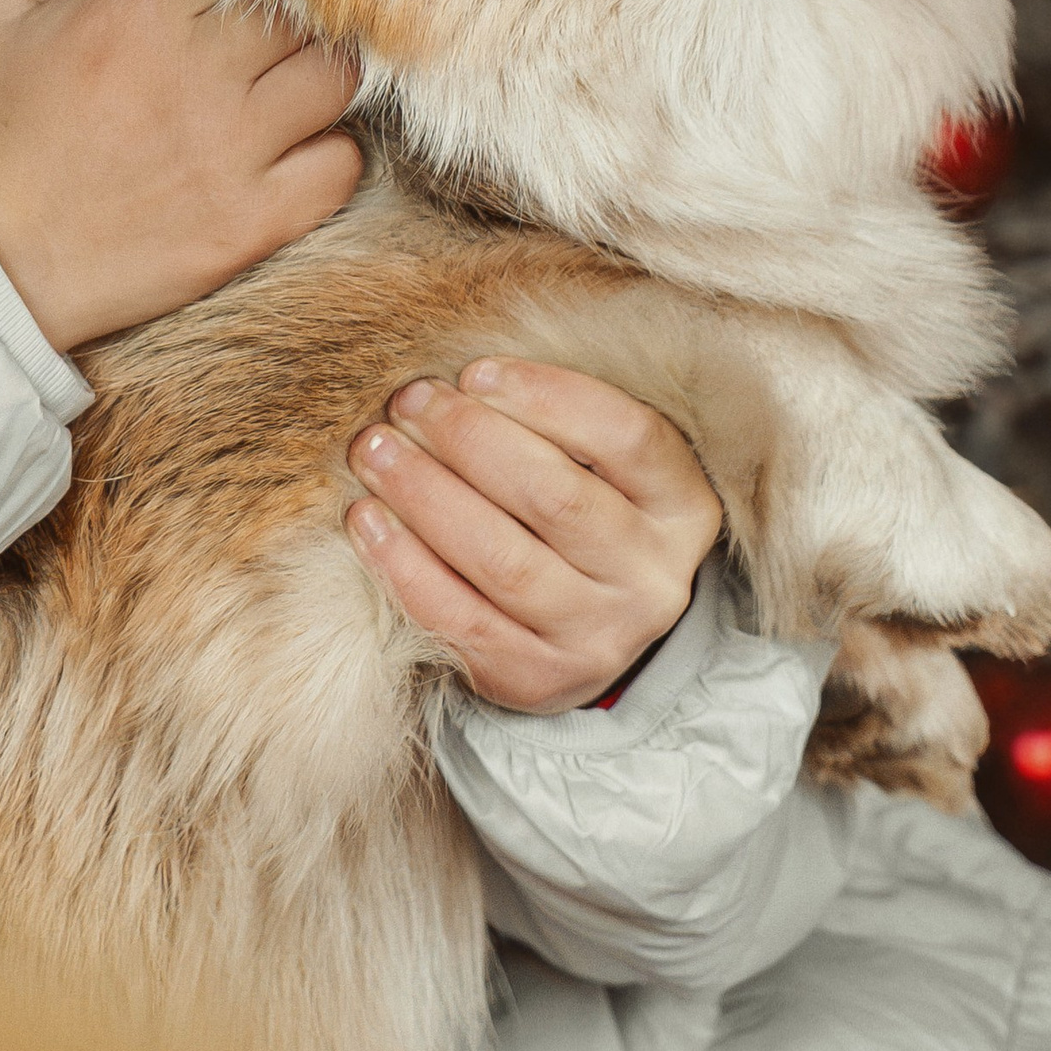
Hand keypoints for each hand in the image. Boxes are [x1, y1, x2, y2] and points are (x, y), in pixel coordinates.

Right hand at [0, 0, 361, 353]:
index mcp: (137, 10)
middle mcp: (197, 74)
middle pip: (306, 4)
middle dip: (296, 4)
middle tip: (274, 21)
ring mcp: (232, 152)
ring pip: (337, 77)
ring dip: (320, 71)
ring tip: (289, 79)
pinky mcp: (251, 223)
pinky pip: (341, 166)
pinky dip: (330, 152)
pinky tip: (295, 148)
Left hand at [347, 362, 721, 712]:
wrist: (594, 629)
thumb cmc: (589, 513)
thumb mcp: (608, 466)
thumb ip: (561, 421)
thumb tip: (465, 378)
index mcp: (683, 506)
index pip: (626, 436)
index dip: (547, 396)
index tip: (474, 370)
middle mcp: (652, 577)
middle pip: (555, 495)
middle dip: (469, 439)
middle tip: (410, 402)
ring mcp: (599, 636)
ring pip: (502, 560)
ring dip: (426, 496)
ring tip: (376, 451)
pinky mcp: (537, 679)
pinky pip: (461, 620)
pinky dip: (404, 566)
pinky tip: (368, 520)